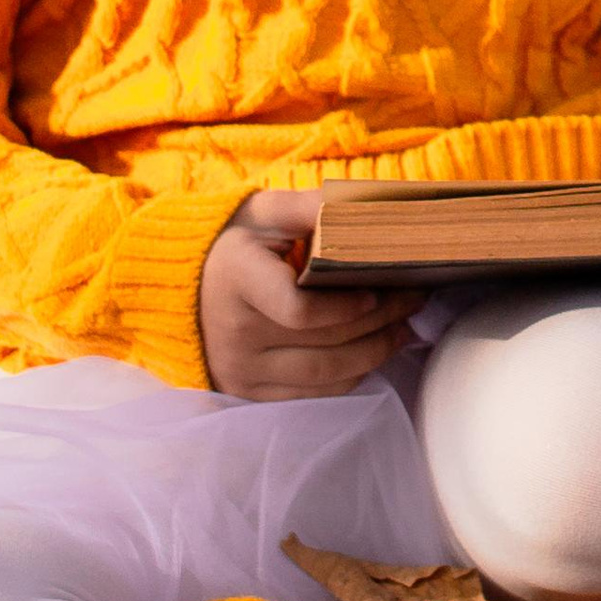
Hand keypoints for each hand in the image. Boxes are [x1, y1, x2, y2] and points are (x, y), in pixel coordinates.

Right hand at [198, 190, 421, 400]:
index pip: (298, 310)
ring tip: (404, 326)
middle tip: (415, 298)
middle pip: (324, 341)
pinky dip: (351, 376)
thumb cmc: (236, 243)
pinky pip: (313, 395)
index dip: (345, 308)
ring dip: (375, 352)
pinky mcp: (247, 392)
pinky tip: (374, 351)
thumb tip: (366, 206)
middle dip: (381, 320)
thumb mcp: (266, 212)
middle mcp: (235, 332)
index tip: (376, 292)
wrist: (185, 286)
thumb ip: (311, 206)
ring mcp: (240, 369)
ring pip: (325, 374)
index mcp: (237, 280)